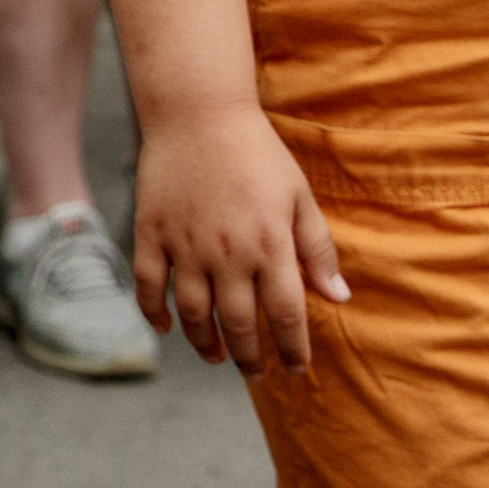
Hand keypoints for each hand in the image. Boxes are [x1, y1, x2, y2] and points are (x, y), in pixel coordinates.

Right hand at [133, 105, 349, 374]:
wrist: (198, 113)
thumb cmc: (257, 153)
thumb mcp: (299, 197)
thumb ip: (318, 249)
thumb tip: (338, 298)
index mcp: (269, 245)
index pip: (285, 315)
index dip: (293, 348)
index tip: (297, 368)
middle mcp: (226, 254)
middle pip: (238, 323)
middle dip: (250, 356)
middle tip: (256, 373)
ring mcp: (185, 245)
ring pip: (193, 313)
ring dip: (205, 343)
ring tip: (216, 358)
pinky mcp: (152, 233)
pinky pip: (150, 285)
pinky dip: (155, 313)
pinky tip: (167, 328)